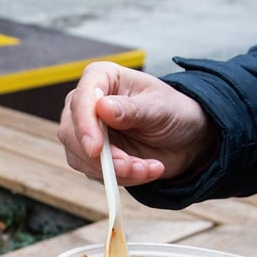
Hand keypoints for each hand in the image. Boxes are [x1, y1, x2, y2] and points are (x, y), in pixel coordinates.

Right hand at [57, 61, 219, 185]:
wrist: (184, 139)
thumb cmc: (173, 112)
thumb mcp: (159, 107)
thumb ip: (131, 109)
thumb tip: (102, 108)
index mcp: (102, 78)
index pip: (81, 99)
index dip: (85, 125)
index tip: (96, 149)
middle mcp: (87, 104)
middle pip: (71, 133)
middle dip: (101, 157)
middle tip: (130, 167)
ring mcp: (86, 131)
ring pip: (80, 158)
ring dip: (115, 171)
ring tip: (147, 168)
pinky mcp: (91, 156)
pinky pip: (94, 173)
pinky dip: (121, 178)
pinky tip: (145, 170)